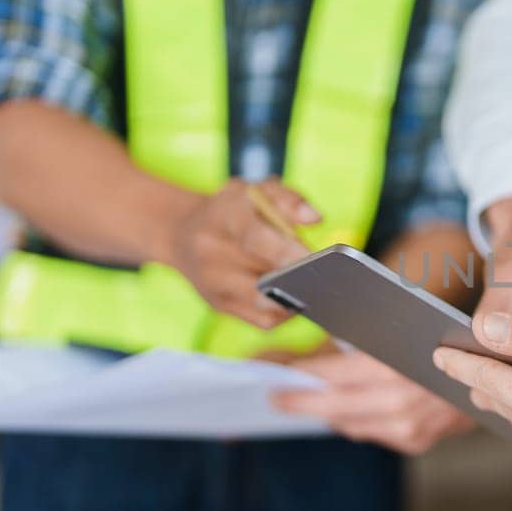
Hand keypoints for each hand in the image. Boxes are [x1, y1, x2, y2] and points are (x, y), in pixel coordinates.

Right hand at [166, 178, 314, 329]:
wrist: (182, 233)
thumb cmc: (232, 210)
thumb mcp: (256, 190)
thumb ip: (288, 198)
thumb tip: (316, 218)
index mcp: (224, 218)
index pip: (255, 238)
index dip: (287, 252)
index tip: (318, 260)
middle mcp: (212, 253)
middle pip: (264, 276)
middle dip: (299, 278)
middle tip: (329, 276)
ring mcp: (213, 284)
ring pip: (266, 304)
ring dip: (294, 298)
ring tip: (315, 287)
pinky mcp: (219, 306)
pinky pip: (262, 320)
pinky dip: (285, 312)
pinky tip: (297, 298)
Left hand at [273, 349, 474, 454]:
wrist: (496, 373)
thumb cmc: (446, 340)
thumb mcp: (404, 330)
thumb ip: (363, 342)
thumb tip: (316, 348)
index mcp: (396, 368)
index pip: (332, 375)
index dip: (298, 374)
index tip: (270, 372)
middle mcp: (401, 403)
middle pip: (333, 406)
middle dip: (299, 400)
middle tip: (273, 396)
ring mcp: (409, 427)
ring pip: (349, 423)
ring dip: (325, 411)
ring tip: (302, 399)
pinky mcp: (414, 441)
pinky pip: (370, 432)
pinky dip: (353, 420)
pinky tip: (342, 410)